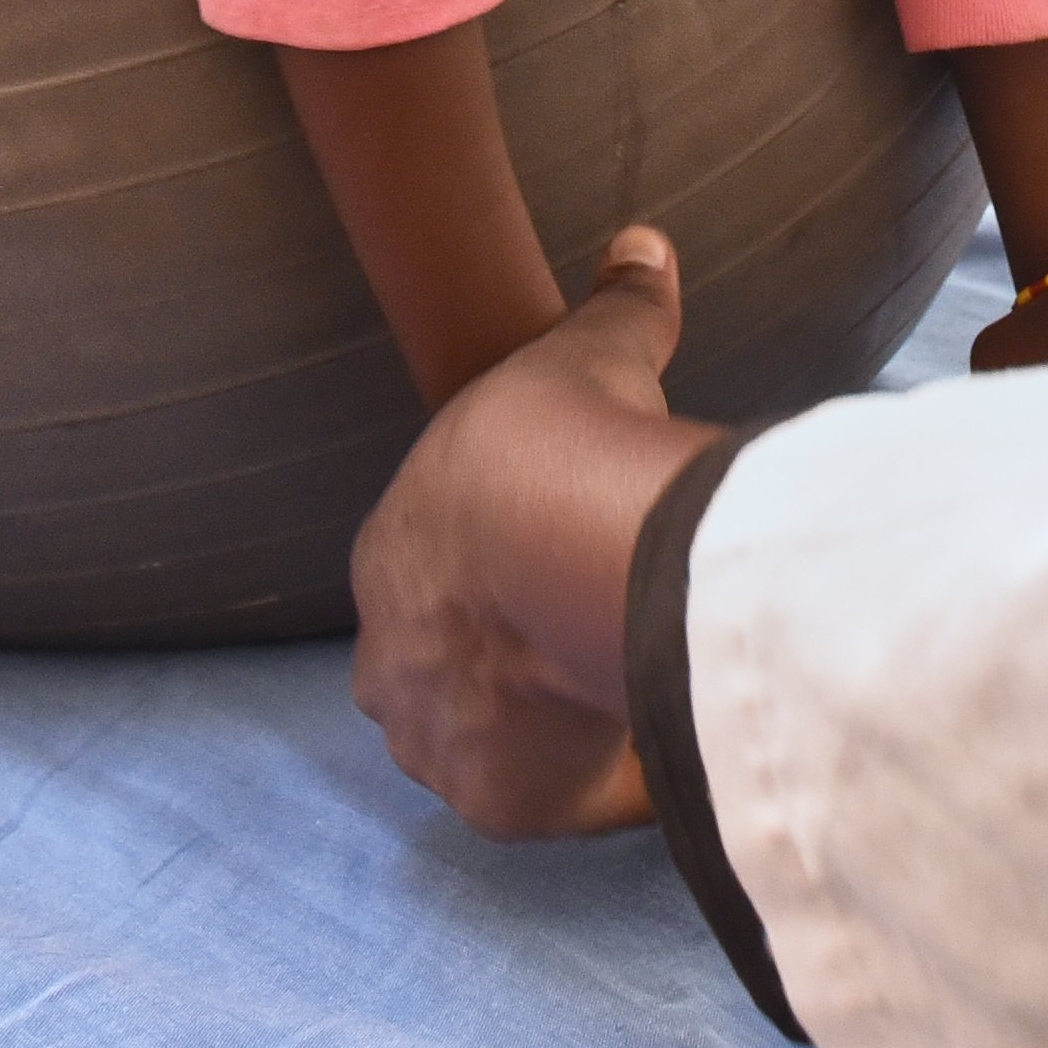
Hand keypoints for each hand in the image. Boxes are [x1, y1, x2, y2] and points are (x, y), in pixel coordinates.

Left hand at [350, 224, 717, 838]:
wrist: (572, 541)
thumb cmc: (564, 441)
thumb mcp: (590, 351)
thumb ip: (618, 304)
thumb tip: (641, 244)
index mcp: (389, 556)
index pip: (427, 585)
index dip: (495, 583)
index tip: (560, 578)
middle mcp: (389, 661)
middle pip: (439, 681)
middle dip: (503, 675)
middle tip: (590, 651)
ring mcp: (434, 739)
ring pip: (486, 749)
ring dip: (545, 737)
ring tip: (627, 704)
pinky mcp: (493, 803)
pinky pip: (549, 802)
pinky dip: (599, 788)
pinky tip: (659, 755)